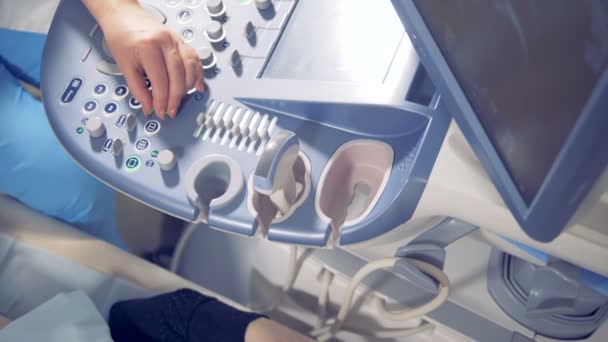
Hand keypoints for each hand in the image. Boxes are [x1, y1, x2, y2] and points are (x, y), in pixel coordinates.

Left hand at [98, 2, 202, 118]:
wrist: (124, 16)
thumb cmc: (121, 37)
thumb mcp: (123, 65)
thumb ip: (137, 89)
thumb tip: (148, 107)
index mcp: (148, 47)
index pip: (160, 81)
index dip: (161, 101)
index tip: (160, 111)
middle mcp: (166, 42)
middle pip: (178, 77)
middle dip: (175, 98)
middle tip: (170, 111)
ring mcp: (176, 40)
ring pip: (190, 69)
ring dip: (187, 89)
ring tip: (179, 101)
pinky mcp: (182, 41)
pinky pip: (196, 60)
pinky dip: (198, 75)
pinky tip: (196, 87)